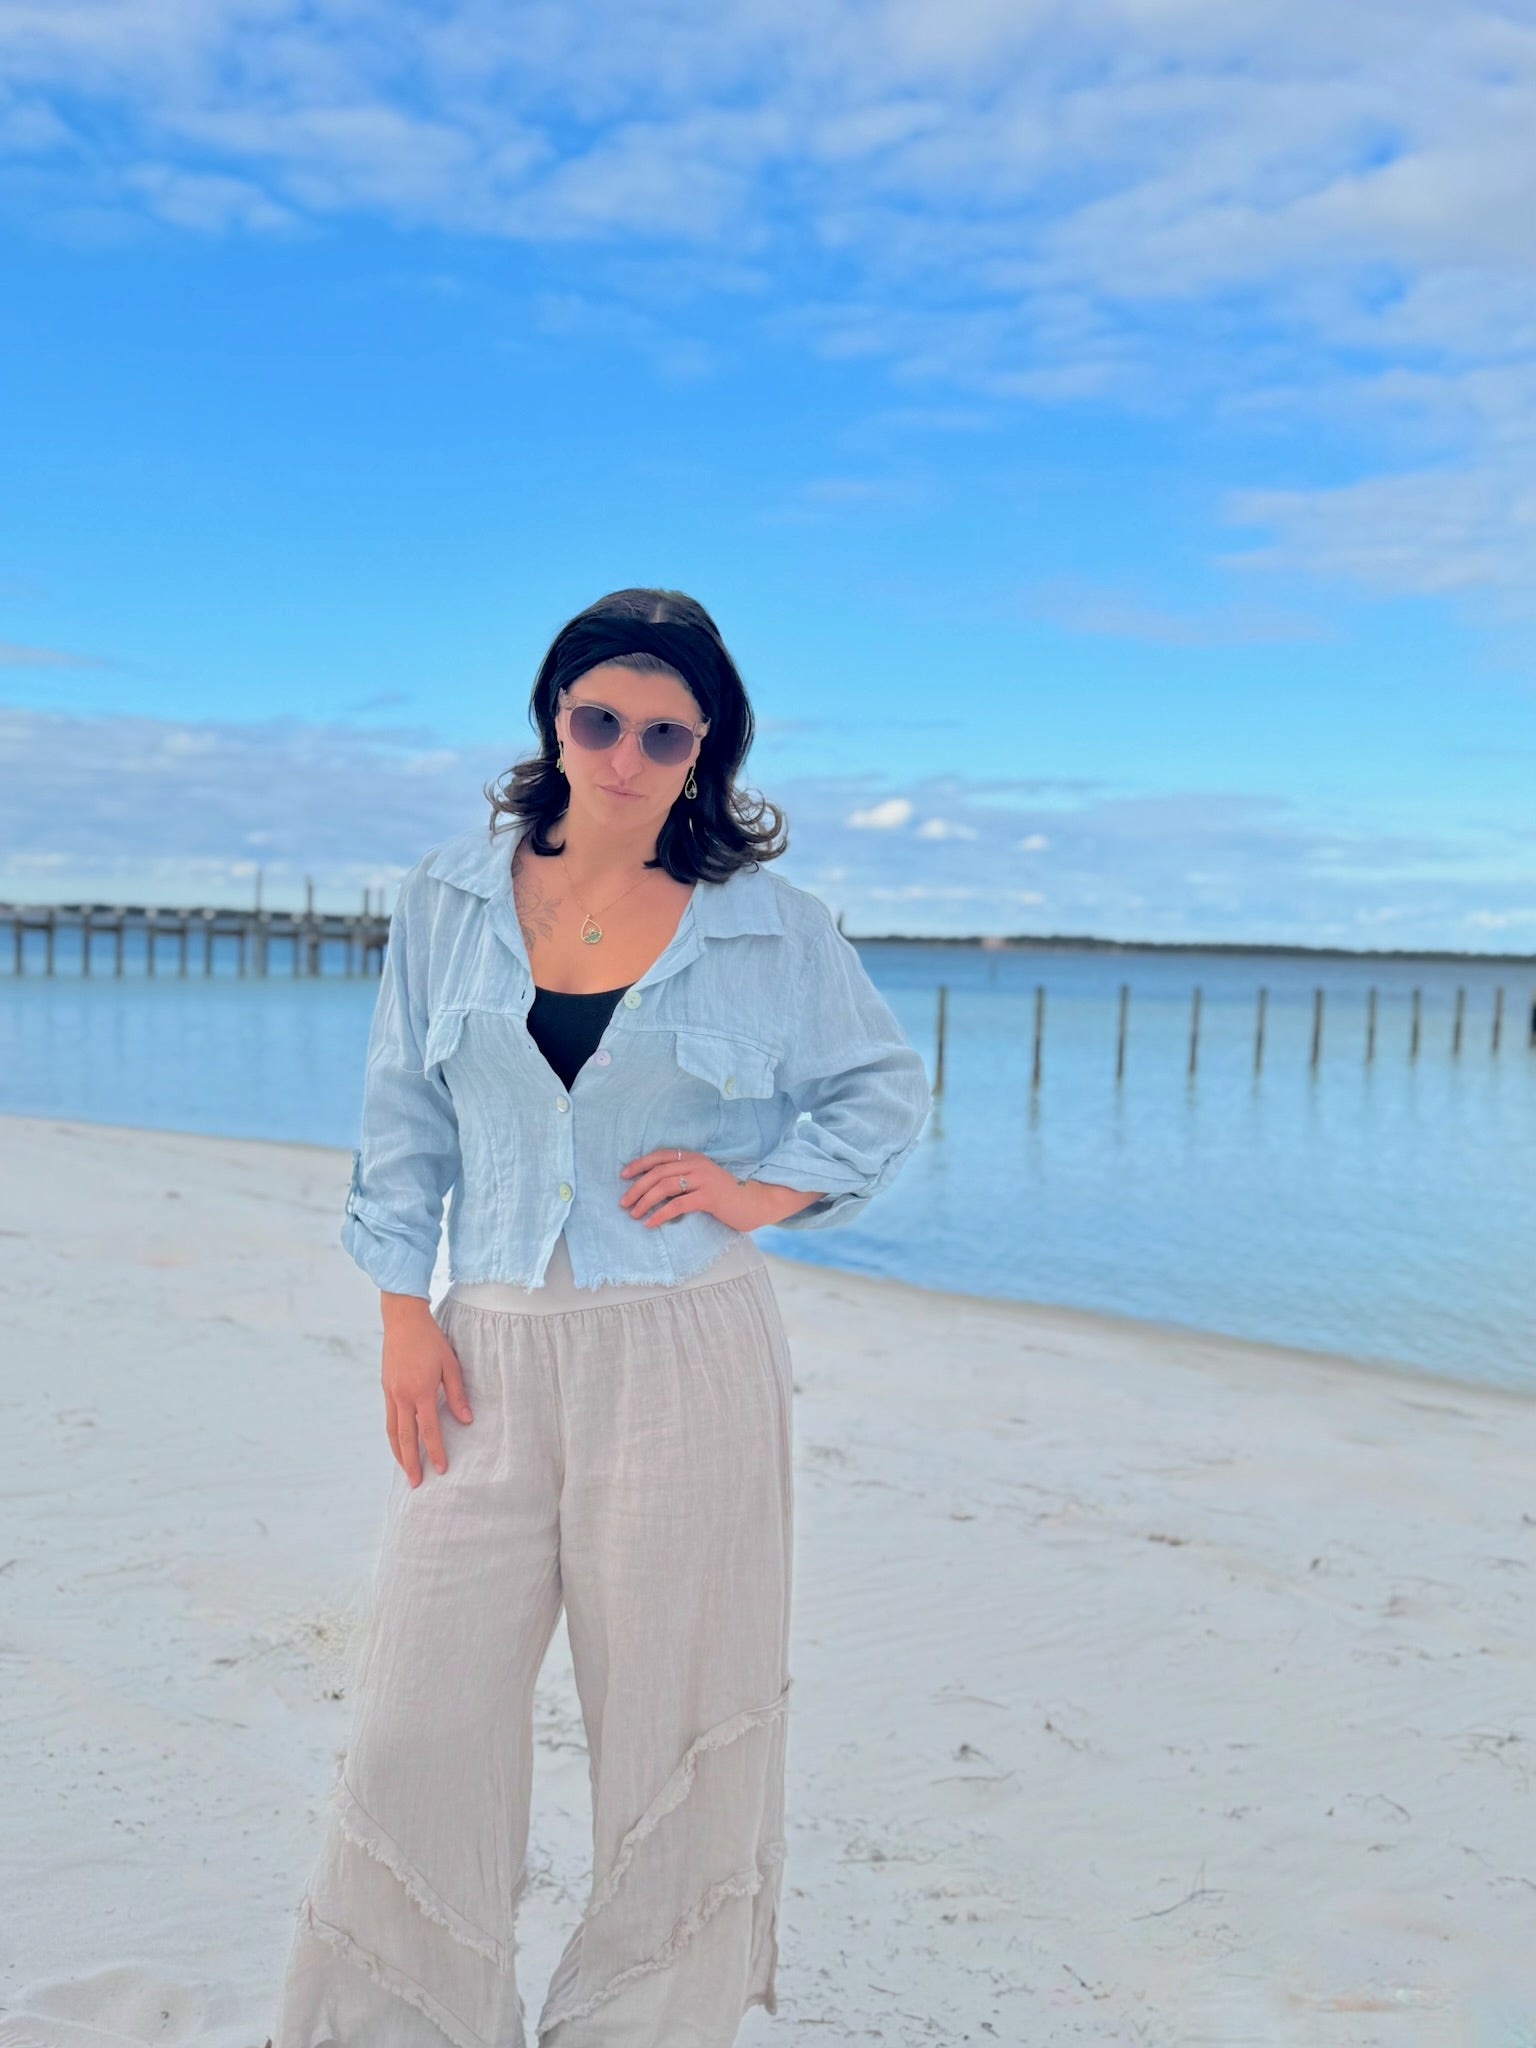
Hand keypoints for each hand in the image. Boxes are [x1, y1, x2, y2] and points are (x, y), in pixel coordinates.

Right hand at [379, 1292, 472, 1486]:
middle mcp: (402, 1396)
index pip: (429, 1430)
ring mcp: (390, 1393)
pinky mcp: (385, 1388)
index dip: (435, 1451)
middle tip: (416, 1483)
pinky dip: (393, 1435)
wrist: (403, 1320)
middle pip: (405, 1437)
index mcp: (420, 1391)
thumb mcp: (450, 1364)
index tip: (441, 1469)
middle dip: (411, 1462)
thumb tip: (466, 1420)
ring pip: (392, 1431)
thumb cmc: (431, 1340)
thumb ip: (457, 1394)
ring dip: (398, 1453)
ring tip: (405, 1470)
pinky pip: (389, 1418)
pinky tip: (399, 1443)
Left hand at [619, 1149, 826, 1229]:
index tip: (623, 1175)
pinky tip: (650, 1223)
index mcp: (694, 1158)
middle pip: (658, 1172)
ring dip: (644, 1201)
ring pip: (664, 1187)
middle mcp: (697, 1165)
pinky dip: (659, 1214)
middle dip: (637, 1187)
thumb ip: (684, 1179)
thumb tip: (653, 1189)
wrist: (755, 1202)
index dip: (640, 1164)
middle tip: (623, 1202)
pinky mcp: (709, 1197)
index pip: (660, 1155)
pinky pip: (677, 1205)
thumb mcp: (703, 1181)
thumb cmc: (726, 1195)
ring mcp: (704, 1180)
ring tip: (633, 1213)